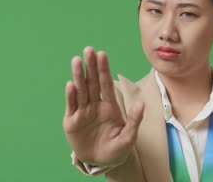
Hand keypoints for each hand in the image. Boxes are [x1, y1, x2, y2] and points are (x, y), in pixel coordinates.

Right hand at [63, 46, 144, 165]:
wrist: (101, 162)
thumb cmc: (117, 148)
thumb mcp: (129, 136)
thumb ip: (134, 120)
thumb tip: (141, 104)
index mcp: (109, 105)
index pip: (106, 84)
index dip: (104, 69)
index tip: (102, 54)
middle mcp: (95, 105)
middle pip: (92, 83)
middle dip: (90, 66)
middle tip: (88, 50)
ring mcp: (82, 112)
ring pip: (81, 91)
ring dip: (79, 76)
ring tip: (76, 60)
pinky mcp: (72, 122)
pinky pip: (72, 107)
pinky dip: (71, 96)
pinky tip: (71, 84)